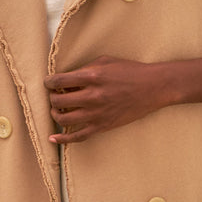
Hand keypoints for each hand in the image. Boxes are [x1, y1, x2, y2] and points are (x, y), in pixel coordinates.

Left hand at [45, 55, 165, 143]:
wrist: (153, 87)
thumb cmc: (130, 71)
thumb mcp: (105, 62)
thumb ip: (84, 69)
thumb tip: (67, 80)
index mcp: (92, 77)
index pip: (58, 81)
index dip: (49, 82)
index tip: (49, 83)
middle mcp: (92, 96)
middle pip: (57, 101)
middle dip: (52, 98)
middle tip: (55, 95)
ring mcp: (97, 113)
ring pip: (64, 119)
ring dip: (55, 114)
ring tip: (58, 110)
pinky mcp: (103, 126)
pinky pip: (78, 136)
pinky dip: (63, 139)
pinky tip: (53, 138)